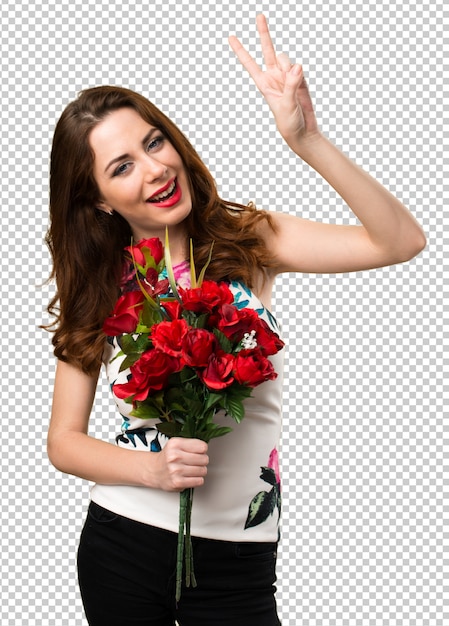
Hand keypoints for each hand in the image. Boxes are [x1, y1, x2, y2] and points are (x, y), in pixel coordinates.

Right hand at [154, 437, 208, 491]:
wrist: (154, 471)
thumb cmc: (168, 457)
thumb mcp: (176, 444)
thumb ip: (191, 444)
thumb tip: (206, 448)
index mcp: (175, 444)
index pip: (202, 447)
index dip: (203, 450)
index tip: (199, 452)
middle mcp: (175, 456)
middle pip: (204, 459)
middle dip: (202, 461)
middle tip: (196, 461)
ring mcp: (176, 470)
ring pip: (203, 470)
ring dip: (200, 471)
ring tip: (192, 469)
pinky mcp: (177, 482)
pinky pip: (199, 481)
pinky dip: (197, 479)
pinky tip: (190, 476)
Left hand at [229, 14, 319, 147]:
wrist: (303, 131)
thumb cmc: (288, 123)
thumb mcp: (285, 105)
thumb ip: (290, 84)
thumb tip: (297, 66)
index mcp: (263, 84)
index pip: (250, 64)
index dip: (241, 50)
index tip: (230, 37)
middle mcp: (274, 76)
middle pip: (267, 50)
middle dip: (263, 33)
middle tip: (259, 15)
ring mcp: (287, 75)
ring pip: (287, 59)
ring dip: (290, 68)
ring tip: (293, 86)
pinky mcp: (299, 78)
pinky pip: (299, 68)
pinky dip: (301, 75)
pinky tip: (300, 88)